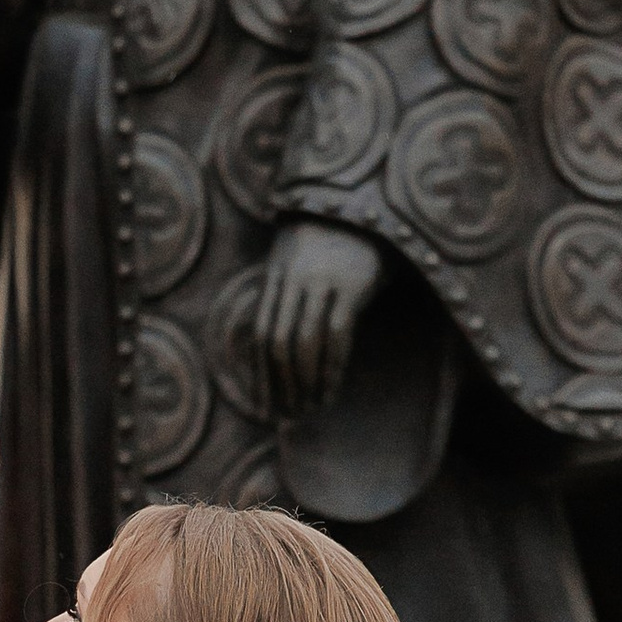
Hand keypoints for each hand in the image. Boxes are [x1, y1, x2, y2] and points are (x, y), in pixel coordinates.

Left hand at [255, 223, 384, 415]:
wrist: (360, 206)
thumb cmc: (326, 243)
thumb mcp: (294, 264)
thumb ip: (280, 301)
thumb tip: (265, 356)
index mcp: (275, 277)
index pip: (261, 336)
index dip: (260, 375)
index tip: (265, 408)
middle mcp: (294, 279)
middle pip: (279, 343)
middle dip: (282, 385)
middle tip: (291, 415)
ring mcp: (322, 280)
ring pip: (306, 342)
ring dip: (307, 382)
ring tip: (312, 408)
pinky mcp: (352, 283)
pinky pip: (337, 333)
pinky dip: (332, 366)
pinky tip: (332, 387)